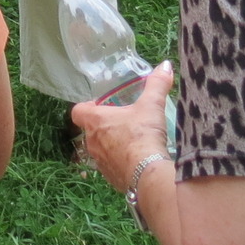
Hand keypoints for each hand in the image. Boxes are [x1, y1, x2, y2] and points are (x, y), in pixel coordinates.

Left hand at [73, 60, 173, 192]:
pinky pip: (112, 168)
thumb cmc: (143, 135)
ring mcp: (100, 162)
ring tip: (132, 143)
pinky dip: (121, 164)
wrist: (148, 174)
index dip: (87, 107)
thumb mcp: (151, 106)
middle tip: (123, 123)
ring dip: (111, 146)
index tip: (101, 106)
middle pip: (90, 131)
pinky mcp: (111, 179)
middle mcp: (92, 142)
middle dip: (103, 127)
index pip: (78, 111)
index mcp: (95, 121)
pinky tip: (138, 163)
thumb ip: (157, 85)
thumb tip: (166, 65)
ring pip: (100, 151)